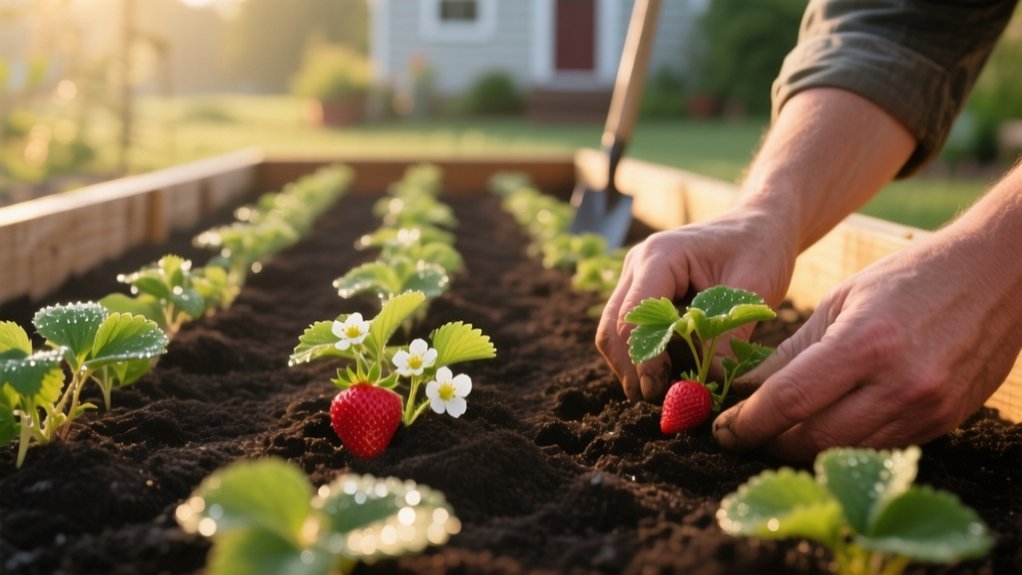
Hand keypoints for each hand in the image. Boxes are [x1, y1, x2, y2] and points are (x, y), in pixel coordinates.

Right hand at [596, 208, 795, 400]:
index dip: (644, 358)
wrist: (761, 223)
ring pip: (614, 332)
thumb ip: (728, 336)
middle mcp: (638, 265)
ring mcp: (636, 278)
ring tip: (662, 392)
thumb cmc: (761, 247)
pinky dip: (642, 356)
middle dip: (630, 368)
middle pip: (613, 328)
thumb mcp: (753, 291)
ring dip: (632, 365)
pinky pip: (629, 330)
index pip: (634, 317)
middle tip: (657, 399)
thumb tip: (706, 383)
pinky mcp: (644, 292)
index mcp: (660, 256)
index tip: (661, 389)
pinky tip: (666, 375)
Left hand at [712, 229, 1021, 460]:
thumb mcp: (841, 301)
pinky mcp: (944, 423)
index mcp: (866, 343)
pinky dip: (842, 446)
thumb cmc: (910, 278)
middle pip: (812, 440)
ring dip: (800, 450)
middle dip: (767, 442)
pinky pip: (878, 449)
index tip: (722, 426)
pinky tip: (821, 429)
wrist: (998, 276)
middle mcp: (899, 384)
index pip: (788, 401)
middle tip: (741, 433)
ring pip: (843, 454)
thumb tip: (743, 390)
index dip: (746, 422)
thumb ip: (791, 351)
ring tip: (774, 433)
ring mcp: (926, 409)